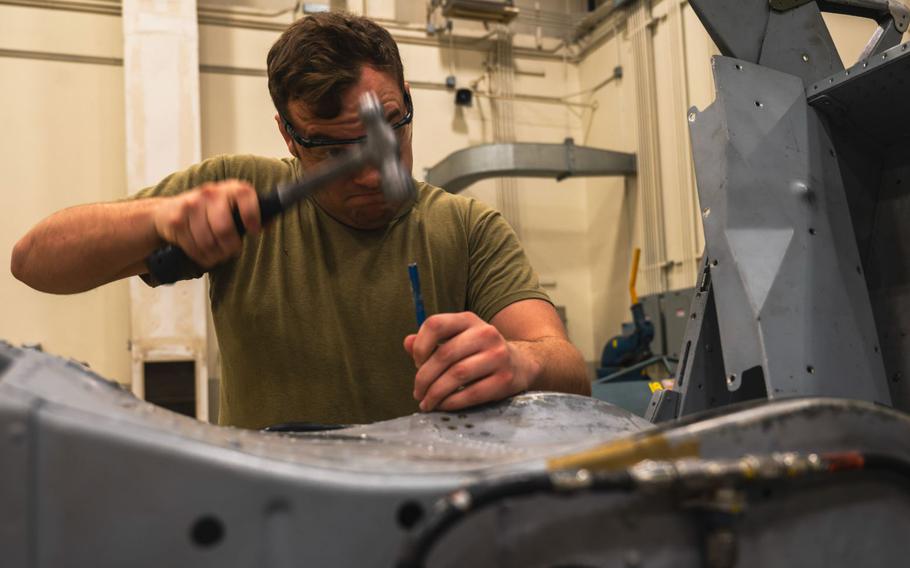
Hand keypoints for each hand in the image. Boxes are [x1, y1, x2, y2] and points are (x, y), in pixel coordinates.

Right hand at [153, 180, 260, 267]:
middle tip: (231, 251)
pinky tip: (204, 253)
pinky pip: (193, 247)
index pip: (245, 195)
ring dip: (215, 255)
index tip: (253, 230)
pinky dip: (201, 256)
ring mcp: (191, 205)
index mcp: (230, 189)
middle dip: (230, 247)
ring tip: (217, 254)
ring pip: (208, 242)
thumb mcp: (231, 207)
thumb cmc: (206, 212)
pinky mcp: (177, 220)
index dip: (252, 215)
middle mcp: (211, 193)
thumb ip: (252, 213)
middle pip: (224, 228)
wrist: (167, 211)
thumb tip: (272, 218)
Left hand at [403, 312, 535, 411]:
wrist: (522, 364)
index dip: (420, 345)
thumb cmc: (480, 352)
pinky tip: (443, 405)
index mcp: (468, 320)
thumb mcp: (458, 340)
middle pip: (444, 355)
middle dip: (424, 377)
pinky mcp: (505, 379)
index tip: (416, 363)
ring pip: (457, 375)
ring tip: (427, 402)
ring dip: (435, 393)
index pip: (435, 324)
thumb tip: (406, 342)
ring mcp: (498, 356)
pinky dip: (452, 402)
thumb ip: (432, 341)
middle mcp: (485, 333)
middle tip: (417, 392)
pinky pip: (471, 393)